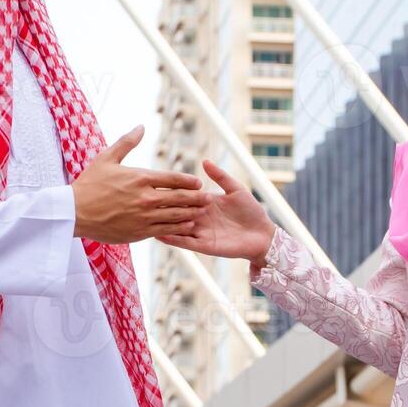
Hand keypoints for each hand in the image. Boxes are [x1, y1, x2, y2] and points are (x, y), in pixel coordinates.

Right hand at [71, 125, 207, 243]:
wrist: (74, 212)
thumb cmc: (89, 184)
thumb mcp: (106, 158)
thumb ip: (126, 142)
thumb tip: (141, 126)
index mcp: (141, 178)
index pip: (174, 179)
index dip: (189, 181)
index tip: (198, 182)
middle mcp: (146, 197)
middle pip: (180, 197)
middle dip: (196, 198)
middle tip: (208, 198)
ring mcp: (144, 216)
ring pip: (176, 215)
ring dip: (191, 213)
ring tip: (202, 212)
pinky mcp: (139, 232)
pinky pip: (165, 230)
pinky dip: (178, 228)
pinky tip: (187, 226)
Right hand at [156, 159, 274, 266]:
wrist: (262, 234)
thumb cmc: (251, 210)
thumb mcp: (236, 189)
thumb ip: (220, 176)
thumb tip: (204, 161)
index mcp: (205, 203)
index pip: (184, 195)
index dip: (171, 190)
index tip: (155, 182)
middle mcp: (199, 217)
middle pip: (177, 210)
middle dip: (163, 206)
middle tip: (145, 199)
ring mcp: (200, 232)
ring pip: (177, 227)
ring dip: (163, 223)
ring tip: (146, 217)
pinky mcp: (204, 245)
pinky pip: (185, 242)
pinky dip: (172, 238)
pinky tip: (159, 234)